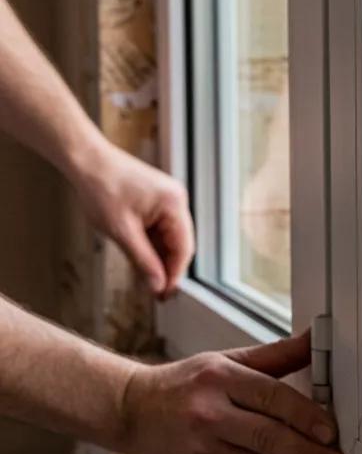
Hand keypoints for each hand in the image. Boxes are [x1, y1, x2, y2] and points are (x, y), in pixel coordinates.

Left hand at [71, 139, 194, 299]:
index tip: (165, 294)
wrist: (85, 159)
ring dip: (158, 257)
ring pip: (169, 239)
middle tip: (156, 291)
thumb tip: (157, 285)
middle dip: (167, 268)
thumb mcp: (121, 231)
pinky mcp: (157, 201)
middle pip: (180, 244)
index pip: (184, 248)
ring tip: (145, 278)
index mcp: (174, 204)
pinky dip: (151, 245)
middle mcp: (177, 201)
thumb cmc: (101, 187)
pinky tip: (141, 258)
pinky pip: (160, 229)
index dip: (175, 274)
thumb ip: (143, 260)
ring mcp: (168, 200)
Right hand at [118, 330, 347, 453]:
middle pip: (267, 437)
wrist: (133, 412)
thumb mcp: (227, 359)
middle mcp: (209, 414)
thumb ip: (275, 355)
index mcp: (219, 378)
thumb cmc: (187, 384)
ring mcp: (204, 449)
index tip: (331, 431)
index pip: (270, 396)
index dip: (303, 415)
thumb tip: (315, 338)